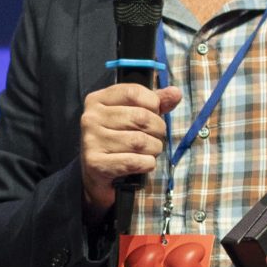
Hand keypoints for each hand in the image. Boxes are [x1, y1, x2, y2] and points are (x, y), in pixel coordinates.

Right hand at [80, 81, 180, 218]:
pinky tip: (144, 164)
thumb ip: (154, 102)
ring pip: (140, 141)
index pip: (133, 92)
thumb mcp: (133, 115)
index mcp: (97, 100)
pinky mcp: (95, 163)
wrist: (97, 174)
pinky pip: (134, 162)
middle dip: (158, 129)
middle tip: (156, 137)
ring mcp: (91, 141)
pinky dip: (147, 164)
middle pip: (140, 117)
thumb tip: (175, 93)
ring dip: (154, 149)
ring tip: (150, 151)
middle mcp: (90, 118)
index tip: (154, 114)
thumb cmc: (118, 140)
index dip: (153, 104)